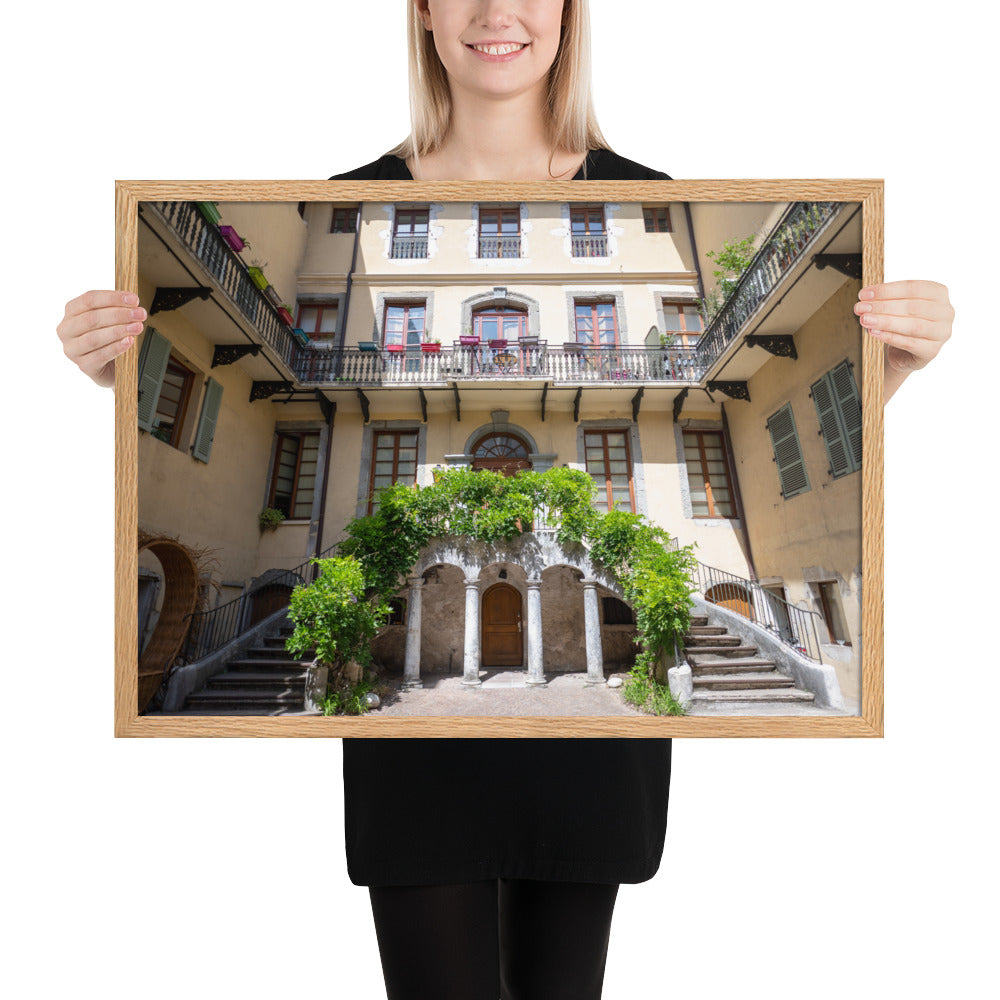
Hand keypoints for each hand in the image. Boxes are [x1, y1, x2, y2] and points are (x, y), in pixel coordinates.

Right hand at [57, 290, 145, 388]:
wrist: (111, 368)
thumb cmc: (109, 339)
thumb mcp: (109, 320)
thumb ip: (115, 309)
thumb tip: (132, 302)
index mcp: (71, 312)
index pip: (89, 300)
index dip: (113, 298)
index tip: (134, 299)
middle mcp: (66, 330)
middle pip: (91, 318)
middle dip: (119, 314)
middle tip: (140, 314)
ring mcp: (73, 349)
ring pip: (94, 337)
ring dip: (119, 331)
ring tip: (137, 327)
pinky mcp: (84, 365)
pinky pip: (100, 355)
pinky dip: (116, 347)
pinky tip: (129, 342)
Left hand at [853, 280, 952, 402]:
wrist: (906, 353)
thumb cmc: (903, 324)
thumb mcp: (897, 307)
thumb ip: (885, 301)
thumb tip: (865, 299)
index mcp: (938, 293)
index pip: (913, 288)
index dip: (887, 290)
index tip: (864, 294)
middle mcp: (945, 312)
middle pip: (912, 307)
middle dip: (883, 306)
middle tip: (861, 308)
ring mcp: (941, 333)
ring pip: (913, 325)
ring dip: (886, 322)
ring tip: (865, 320)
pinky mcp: (932, 350)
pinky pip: (910, 343)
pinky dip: (890, 337)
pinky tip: (875, 333)